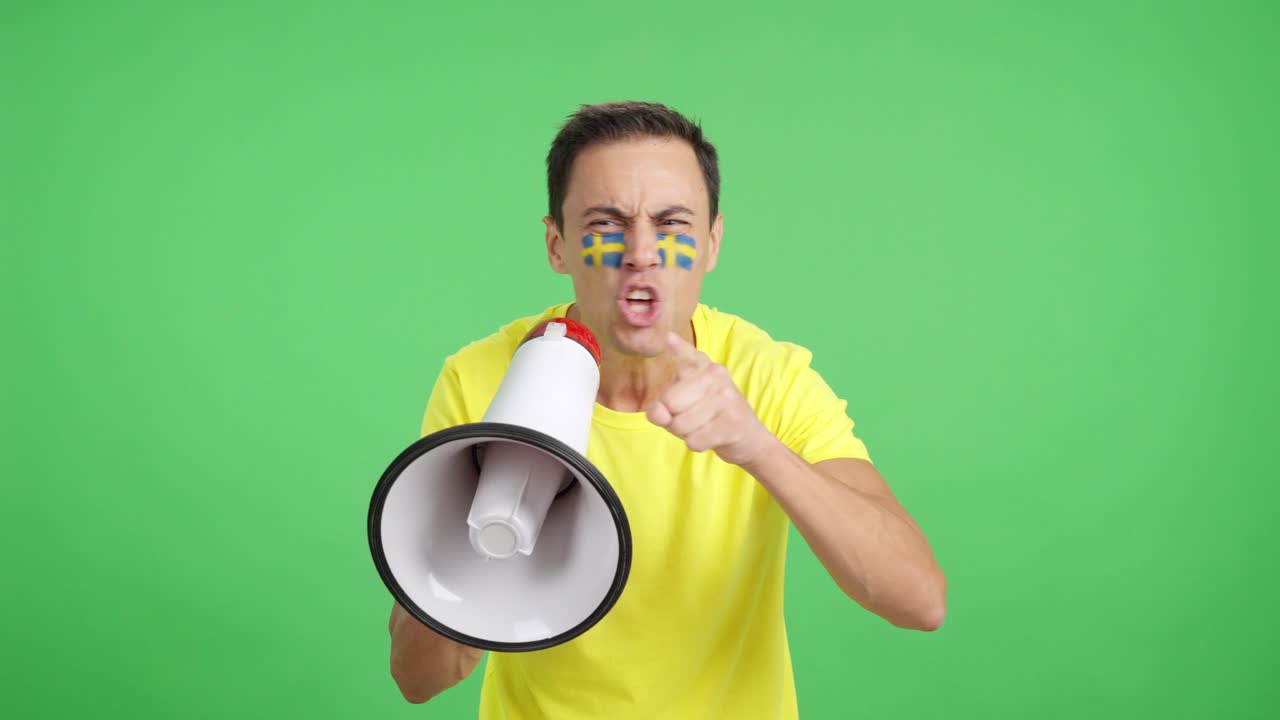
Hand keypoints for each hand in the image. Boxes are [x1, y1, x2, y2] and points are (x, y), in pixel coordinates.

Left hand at [645, 332, 778, 466]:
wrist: (750, 439)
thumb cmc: (709, 419)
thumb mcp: (682, 407)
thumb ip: (662, 407)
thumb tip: (657, 413)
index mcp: (704, 367)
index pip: (689, 355)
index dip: (678, 348)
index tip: (668, 338)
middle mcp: (716, 376)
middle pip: (670, 402)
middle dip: (672, 419)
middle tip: (692, 419)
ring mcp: (727, 398)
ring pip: (681, 424)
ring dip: (685, 434)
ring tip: (703, 428)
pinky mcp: (732, 423)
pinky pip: (694, 440)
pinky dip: (696, 444)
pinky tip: (710, 438)